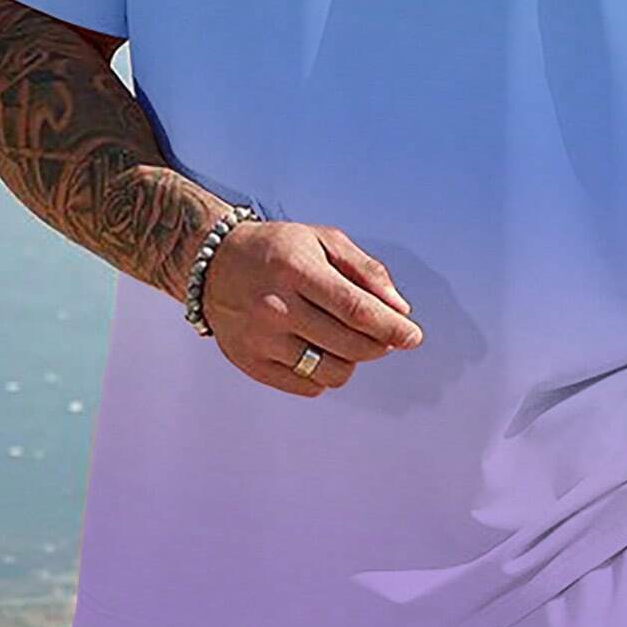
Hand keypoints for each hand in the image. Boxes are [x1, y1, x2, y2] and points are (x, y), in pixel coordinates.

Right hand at [201, 220, 422, 395]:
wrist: (213, 263)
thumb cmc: (279, 250)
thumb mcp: (323, 240)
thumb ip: (366, 271)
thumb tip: (400, 309)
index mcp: (295, 269)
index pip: (355, 309)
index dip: (391, 327)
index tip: (413, 336)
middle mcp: (274, 307)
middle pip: (348, 345)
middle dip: (379, 345)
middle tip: (385, 337)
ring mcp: (259, 339)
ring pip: (330, 372)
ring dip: (352, 362)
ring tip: (347, 342)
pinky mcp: (249, 363)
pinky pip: (306, 387)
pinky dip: (323, 375)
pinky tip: (318, 351)